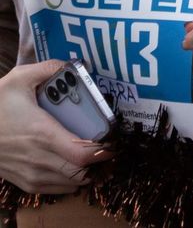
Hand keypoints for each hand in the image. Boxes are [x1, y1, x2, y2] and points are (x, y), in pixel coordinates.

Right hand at [0, 60, 112, 193]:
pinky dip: (72, 180)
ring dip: (88, 171)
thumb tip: (75, 63)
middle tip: (107, 145)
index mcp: (43, 133)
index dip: (104, 150)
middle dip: (100, 161)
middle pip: (82, 172)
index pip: (83, 154)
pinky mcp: (25, 184)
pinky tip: (74, 164)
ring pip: (72, 183)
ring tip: (93, 154)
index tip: (112, 139)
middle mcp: (39, 159)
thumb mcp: (19, 79)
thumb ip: (49, 68)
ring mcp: (31, 175)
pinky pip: (58, 189)